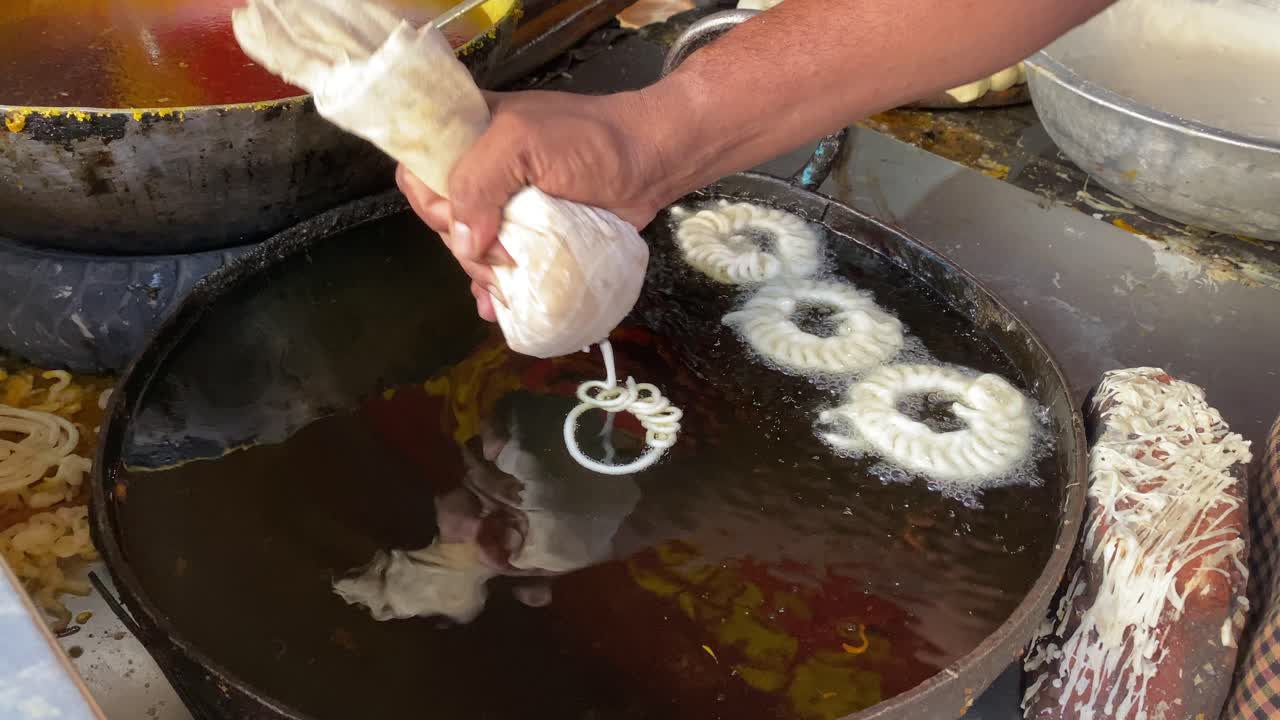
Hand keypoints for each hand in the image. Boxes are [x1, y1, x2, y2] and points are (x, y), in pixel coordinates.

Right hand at [397, 88, 672, 320]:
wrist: (651, 163)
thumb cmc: (592, 141)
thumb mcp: (524, 143)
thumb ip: (480, 181)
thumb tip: (463, 241)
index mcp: (468, 136)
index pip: (418, 171)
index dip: (429, 202)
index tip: (455, 221)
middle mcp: (481, 172)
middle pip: (443, 219)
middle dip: (464, 246)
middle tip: (500, 257)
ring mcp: (507, 207)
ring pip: (471, 248)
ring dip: (482, 273)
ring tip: (505, 287)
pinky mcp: (532, 235)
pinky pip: (501, 266)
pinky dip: (496, 290)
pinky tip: (498, 307)